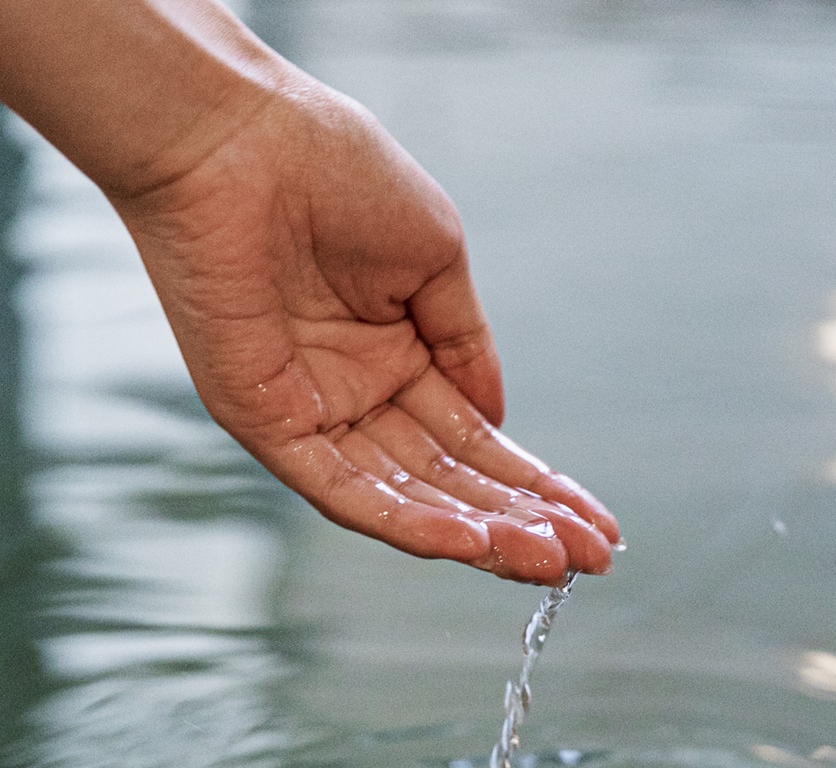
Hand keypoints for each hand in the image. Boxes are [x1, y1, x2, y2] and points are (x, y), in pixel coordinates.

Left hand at [108, 81, 617, 584]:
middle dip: (523, 523)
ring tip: (550, 561)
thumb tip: (499, 421)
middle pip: (450, 480)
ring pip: (406, 498)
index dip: (538, 484)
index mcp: (396, 353)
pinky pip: (342, 489)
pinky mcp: (264, 421)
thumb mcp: (435, 260)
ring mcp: (310, 412)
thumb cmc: (331, 171)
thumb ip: (466, 345)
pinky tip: (469, 540)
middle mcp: (354, 393)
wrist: (239, 137)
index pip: (476, 439)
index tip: (596, 525)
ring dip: (480, 535)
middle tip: (591, 560)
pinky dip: (406, 521)